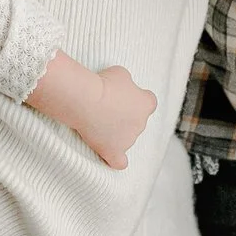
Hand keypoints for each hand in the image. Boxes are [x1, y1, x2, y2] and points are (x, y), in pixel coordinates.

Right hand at [25, 53, 156, 168]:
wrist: (87, 100)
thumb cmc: (103, 83)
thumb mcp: (120, 73)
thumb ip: (127, 83)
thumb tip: (123, 89)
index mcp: (146, 104)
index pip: (148, 102)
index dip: (136, 99)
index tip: (124, 96)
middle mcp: (141, 123)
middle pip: (136, 121)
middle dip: (124, 115)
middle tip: (105, 107)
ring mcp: (129, 140)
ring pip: (126, 138)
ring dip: (115, 132)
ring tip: (96, 120)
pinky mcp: (113, 151)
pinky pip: (120, 162)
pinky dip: (116, 160)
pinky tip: (111, 158)